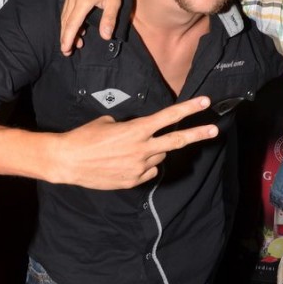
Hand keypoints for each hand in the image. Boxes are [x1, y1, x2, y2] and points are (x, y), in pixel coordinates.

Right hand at [51, 96, 217, 188]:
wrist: (67, 161)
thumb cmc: (85, 137)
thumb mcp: (108, 123)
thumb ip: (131, 128)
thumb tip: (140, 134)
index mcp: (137, 130)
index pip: (168, 117)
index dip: (188, 109)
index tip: (205, 102)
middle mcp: (142, 149)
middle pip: (176, 141)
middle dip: (198, 134)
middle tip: (214, 130)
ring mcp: (139, 167)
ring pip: (158, 157)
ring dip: (152, 151)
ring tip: (128, 149)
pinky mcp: (133, 181)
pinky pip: (148, 172)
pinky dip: (143, 166)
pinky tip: (125, 162)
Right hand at [60, 0, 146, 55]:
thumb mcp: (115, 1)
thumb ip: (109, 20)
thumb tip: (105, 37)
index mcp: (83, 0)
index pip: (72, 24)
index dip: (68, 39)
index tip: (66, 50)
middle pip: (65, 21)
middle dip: (65, 37)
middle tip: (68, 51)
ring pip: (65, 15)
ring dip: (68, 29)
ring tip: (74, 42)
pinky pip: (67, 8)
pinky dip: (69, 19)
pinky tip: (77, 27)